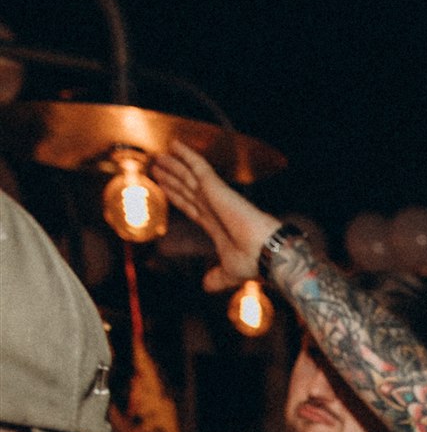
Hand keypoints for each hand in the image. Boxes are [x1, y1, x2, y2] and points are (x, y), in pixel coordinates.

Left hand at [151, 141, 279, 290]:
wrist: (265, 253)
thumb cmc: (253, 262)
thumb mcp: (229, 272)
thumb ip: (216, 277)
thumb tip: (206, 286)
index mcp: (216, 225)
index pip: (191, 207)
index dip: (177, 196)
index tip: (164, 186)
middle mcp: (214, 208)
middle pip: (187, 189)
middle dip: (172, 177)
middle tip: (157, 165)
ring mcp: (215, 197)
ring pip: (189, 176)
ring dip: (173, 165)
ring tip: (158, 156)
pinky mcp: (218, 188)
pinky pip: (199, 167)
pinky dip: (187, 155)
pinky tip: (174, 145)